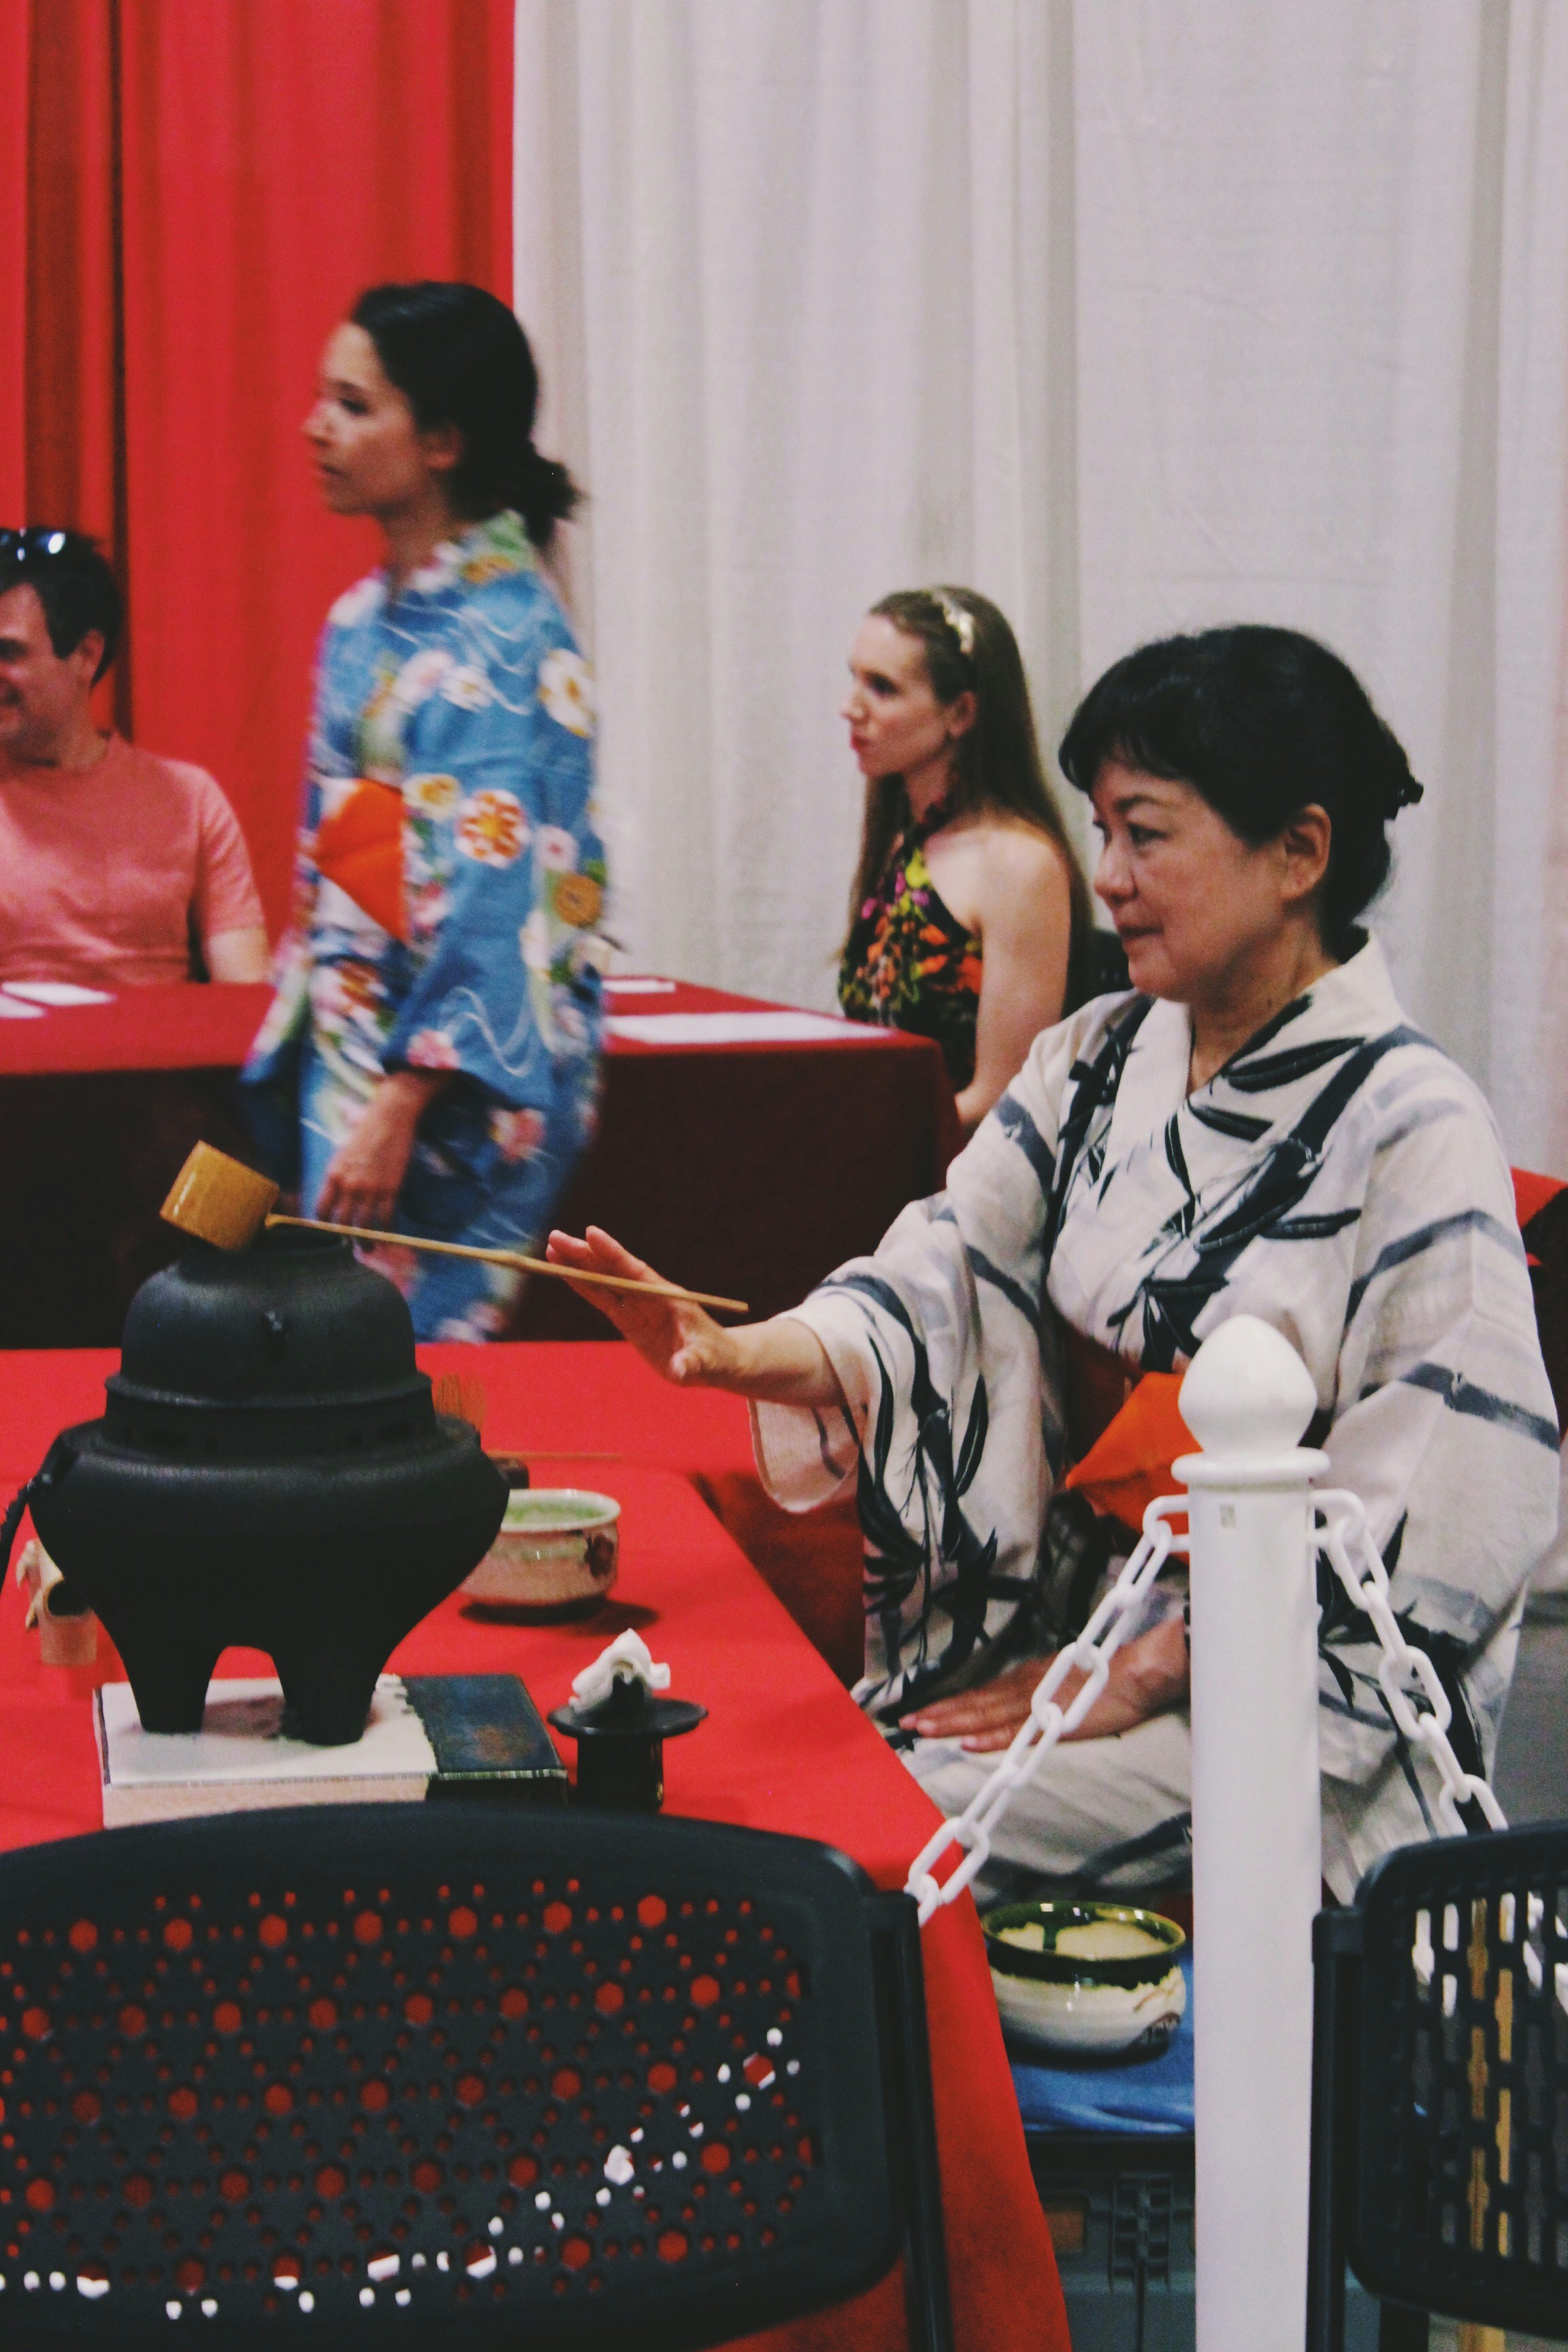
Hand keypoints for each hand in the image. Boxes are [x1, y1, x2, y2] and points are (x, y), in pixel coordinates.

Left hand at [317, 1072, 444, 1229]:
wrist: (391, 1117)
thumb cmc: (366, 1129)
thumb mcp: (343, 1151)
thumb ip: (339, 1174)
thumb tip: (337, 1190)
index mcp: (333, 1174)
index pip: (322, 1210)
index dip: (324, 1225)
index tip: (329, 1231)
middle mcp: (349, 1185)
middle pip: (342, 1223)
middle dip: (345, 1237)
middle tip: (350, 1244)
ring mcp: (370, 1188)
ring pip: (364, 1226)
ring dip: (366, 1241)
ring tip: (369, 1247)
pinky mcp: (391, 1189)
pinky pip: (386, 1218)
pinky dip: (387, 1231)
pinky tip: (388, 1235)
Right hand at [545, 1227, 849, 1406]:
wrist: (716, 1361)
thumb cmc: (714, 1360)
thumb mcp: (705, 1364)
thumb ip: (691, 1365)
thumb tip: (681, 1371)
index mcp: (667, 1299)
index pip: (636, 1272)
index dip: (613, 1254)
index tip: (591, 1233)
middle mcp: (650, 1297)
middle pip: (613, 1271)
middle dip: (585, 1255)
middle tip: (556, 1237)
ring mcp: (638, 1307)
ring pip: (604, 1282)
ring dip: (579, 1266)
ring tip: (552, 1249)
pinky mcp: (630, 1320)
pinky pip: (603, 1300)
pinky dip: (584, 1287)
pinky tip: (565, 1274)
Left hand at [899, 1616, 1189, 1752]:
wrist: (1135, 1675)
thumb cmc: (1105, 1679)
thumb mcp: (1062, 1683)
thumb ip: (1039, 1695)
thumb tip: (1018, 1704)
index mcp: (1025, 1680)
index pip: (979, 1695)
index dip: (950, 1705)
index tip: (922, 1713)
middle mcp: (1022, 1687)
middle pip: (973, 1703)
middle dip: (938, 1714)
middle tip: (906, 1723)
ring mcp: (1034, 1704)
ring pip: (984, 1715)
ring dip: (952, 1723)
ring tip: (923, 1729)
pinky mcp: (1049, 1721)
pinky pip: (1013, 1731)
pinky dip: (988, 1737)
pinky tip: (967, 1743)